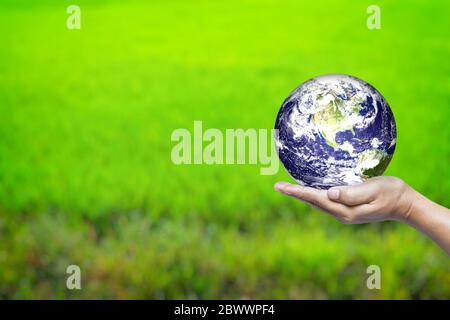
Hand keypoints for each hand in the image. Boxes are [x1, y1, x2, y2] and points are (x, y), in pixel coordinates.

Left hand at [274, 176, 412, 223]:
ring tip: (287, 187)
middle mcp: (341, 213)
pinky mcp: (346, 208)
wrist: (404, 204)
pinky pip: (324, 201)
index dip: (298, 192)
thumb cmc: (391, 193)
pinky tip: (308, 189)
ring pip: (317, 202)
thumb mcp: (374, 190)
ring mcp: (343, 212)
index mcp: (345, 210)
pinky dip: (313, 194)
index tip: (282, 187)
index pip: (316, 199)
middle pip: (312, 202)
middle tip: (277, 186)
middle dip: (295, 193)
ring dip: (302, 194)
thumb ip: (352, 193)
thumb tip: (330, 193)